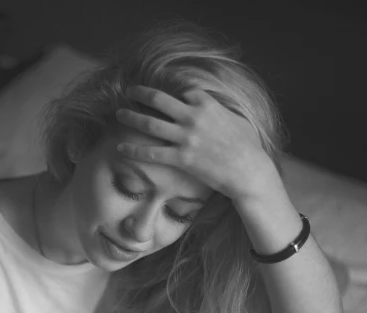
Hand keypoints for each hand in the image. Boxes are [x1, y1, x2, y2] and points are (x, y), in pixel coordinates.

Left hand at [115, 85, 277, 201]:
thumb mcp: (236, 119)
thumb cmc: (247, 146)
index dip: (170, 88)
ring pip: (150, 124)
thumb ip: (219, 110)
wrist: (248, 170)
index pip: (183, 90)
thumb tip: (212, 108)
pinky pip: (152, 152)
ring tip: (118, 114)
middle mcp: (193, 117)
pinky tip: (120, 148)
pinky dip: (134, 150)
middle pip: (159, 100)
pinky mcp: (181, 158)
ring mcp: (186, 137)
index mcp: (207, 104)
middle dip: (141, 93)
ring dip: (131, 117)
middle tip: (129, 91)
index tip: (159, 90)